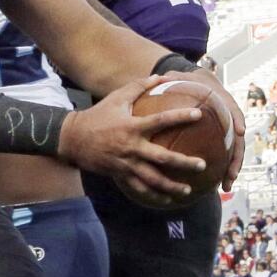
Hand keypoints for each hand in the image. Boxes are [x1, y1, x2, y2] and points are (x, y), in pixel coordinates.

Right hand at [59, 76, 205, 206]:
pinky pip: (139, 188)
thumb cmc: (98, 115)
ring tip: (188, 190)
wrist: (74, 139)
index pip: (161, 120)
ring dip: (171, 186)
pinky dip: (154, 195)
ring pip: (153, 179)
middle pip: (162, 158)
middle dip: (183, 162)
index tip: (198, 114)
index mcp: (133, 126)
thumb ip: (139, 87)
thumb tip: (160, 76)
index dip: (180, 116)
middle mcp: (132, 147)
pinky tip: (168, 199)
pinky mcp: (120, 175)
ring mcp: (126, 164)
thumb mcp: (117, 97)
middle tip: (202, 164)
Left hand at [162, 69, 245, 189]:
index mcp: (223, 102)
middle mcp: (229, 119)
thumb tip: (161, 78)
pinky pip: (222, 157)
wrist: (202, 84)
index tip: (239, 131)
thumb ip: (173, 78)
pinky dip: (219, 171)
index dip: (238, 120)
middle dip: (237, 157)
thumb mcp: (182, 77)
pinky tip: (213, 186)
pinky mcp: (221, 141)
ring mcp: (227, 132)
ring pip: (233, 153)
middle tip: (232, 174)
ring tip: (225, 187)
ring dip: (231, 170)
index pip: (234, 110)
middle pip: (237, 140)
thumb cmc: (189, 82)